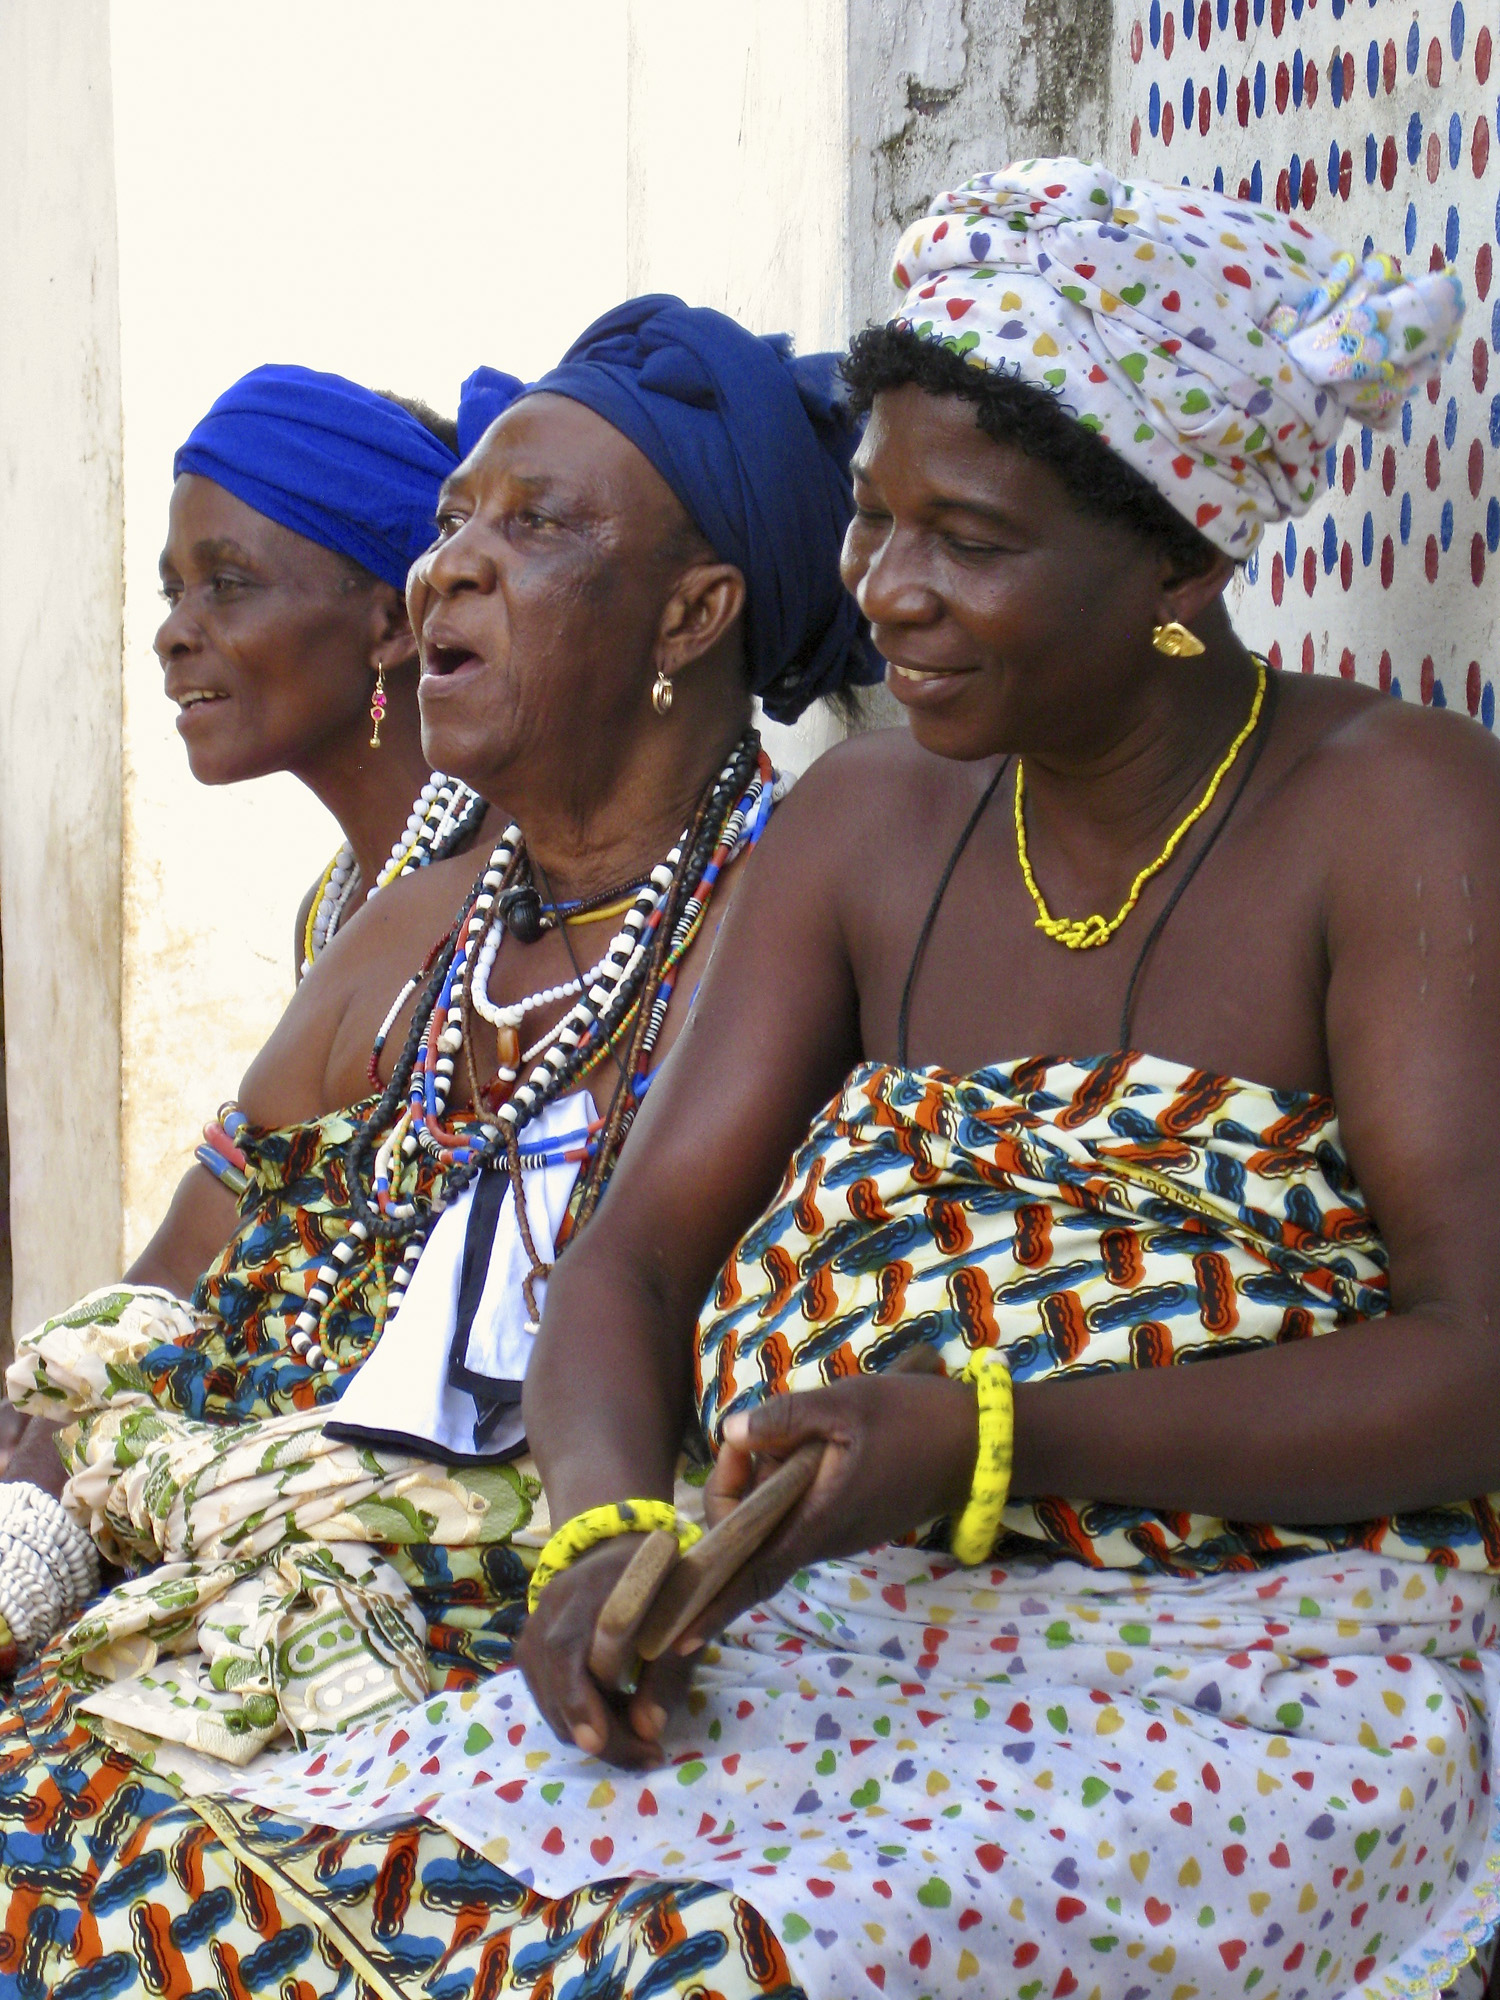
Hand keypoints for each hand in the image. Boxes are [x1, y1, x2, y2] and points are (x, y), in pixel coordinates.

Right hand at [516, 1535, 692, 1769]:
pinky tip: (617, 1715)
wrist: (621, 1550)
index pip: (565, 1648)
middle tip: (648, 1756)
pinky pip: (550, 1700)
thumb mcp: (680, 1613)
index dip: (576, 1698)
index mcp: (588, 1586)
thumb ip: (668, 1668)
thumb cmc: (660, 1579)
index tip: (597, 1741)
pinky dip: (582, 1720)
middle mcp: (549, 1608)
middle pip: (557, 1687)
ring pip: (551, 1704)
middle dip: (600, 1734)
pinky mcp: (531, 1653)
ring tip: (641, 1738)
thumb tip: (648, 1730)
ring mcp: (533, 1631)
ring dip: (593, 1733)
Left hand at [683, 1369, 978, 1648]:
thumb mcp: (846, 1405)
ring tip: (779, 1432)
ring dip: (760, 1485)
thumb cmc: (915, 1420)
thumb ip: (785, 1418)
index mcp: (818, 1522)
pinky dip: (785, 1482)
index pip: (752, 1575)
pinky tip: (802, 1441)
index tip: (674, 1626)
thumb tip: (729, 1433)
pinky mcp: (852, 1517)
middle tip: (747, 1440)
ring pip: (776, 1521)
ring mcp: (839, 1531)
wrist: (983, 1443)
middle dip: (731, 1495)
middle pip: (753, 1538)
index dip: (711, 1604)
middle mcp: (823, 1539)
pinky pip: (801, 1509)